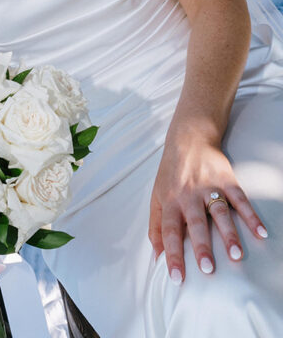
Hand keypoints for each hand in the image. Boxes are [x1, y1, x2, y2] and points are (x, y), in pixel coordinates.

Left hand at [149, 128, 266, 281]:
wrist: (188, 138)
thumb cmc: (171, 173)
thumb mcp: (157, 196)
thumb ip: (156, 227)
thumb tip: (156, 257)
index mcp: (170, 201)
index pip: (169, 231)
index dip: (171, 254)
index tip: (177, 278)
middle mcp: (189, 195)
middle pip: (195, 223)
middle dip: (202, 246)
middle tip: (208, 270)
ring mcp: (208, 186)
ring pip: (219, 212)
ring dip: (228, 233)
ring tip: (236, 255)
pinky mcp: (226, 179)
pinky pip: (240, 198)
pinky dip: (250, 215)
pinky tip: (260, 232)